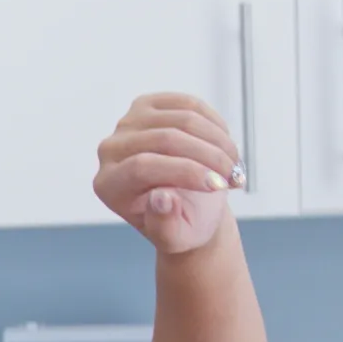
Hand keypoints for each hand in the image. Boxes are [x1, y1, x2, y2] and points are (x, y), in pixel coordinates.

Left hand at [93, 93, 243, 254]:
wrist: (187, 206)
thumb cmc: (179, 224)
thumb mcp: (174, 238)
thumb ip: (165, 225)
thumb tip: (162, 199)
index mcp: (108, 185)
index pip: (143, 167)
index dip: (185, 172)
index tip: (219, 185)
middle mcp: (110, 150)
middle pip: (165, 139)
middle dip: (208, 157)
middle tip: (234, 177)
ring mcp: (128, 123)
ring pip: (182, 118)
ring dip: (218, 142)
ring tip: (233, 166)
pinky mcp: (148, 105)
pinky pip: (190, 104)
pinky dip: (215, 125)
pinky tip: (224, 147)